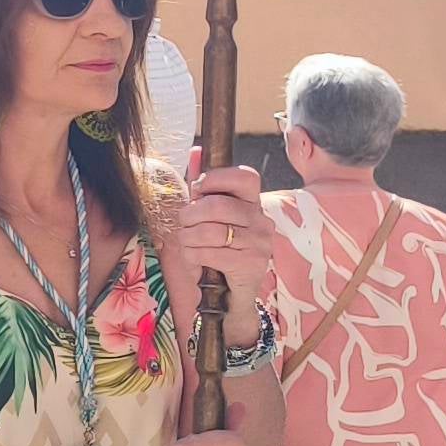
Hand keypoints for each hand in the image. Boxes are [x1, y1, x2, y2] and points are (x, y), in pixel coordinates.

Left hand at [175, 153, 277, 305]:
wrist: (230, 295)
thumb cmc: (216, 250)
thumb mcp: (208, 218)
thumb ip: (204, 188)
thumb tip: (196, 151)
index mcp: (253, 203)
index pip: (246, 176)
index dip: (215, 178)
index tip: (197, 191)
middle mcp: (261, 221)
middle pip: (218, 205)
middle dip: (189, 214)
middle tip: (183, 223)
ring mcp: (260, 243)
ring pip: (210, 231)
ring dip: (187, 238)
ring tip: (187, 243)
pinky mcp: (251, 264)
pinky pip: (210, 253)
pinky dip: (193, 256)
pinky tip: (195, 259)